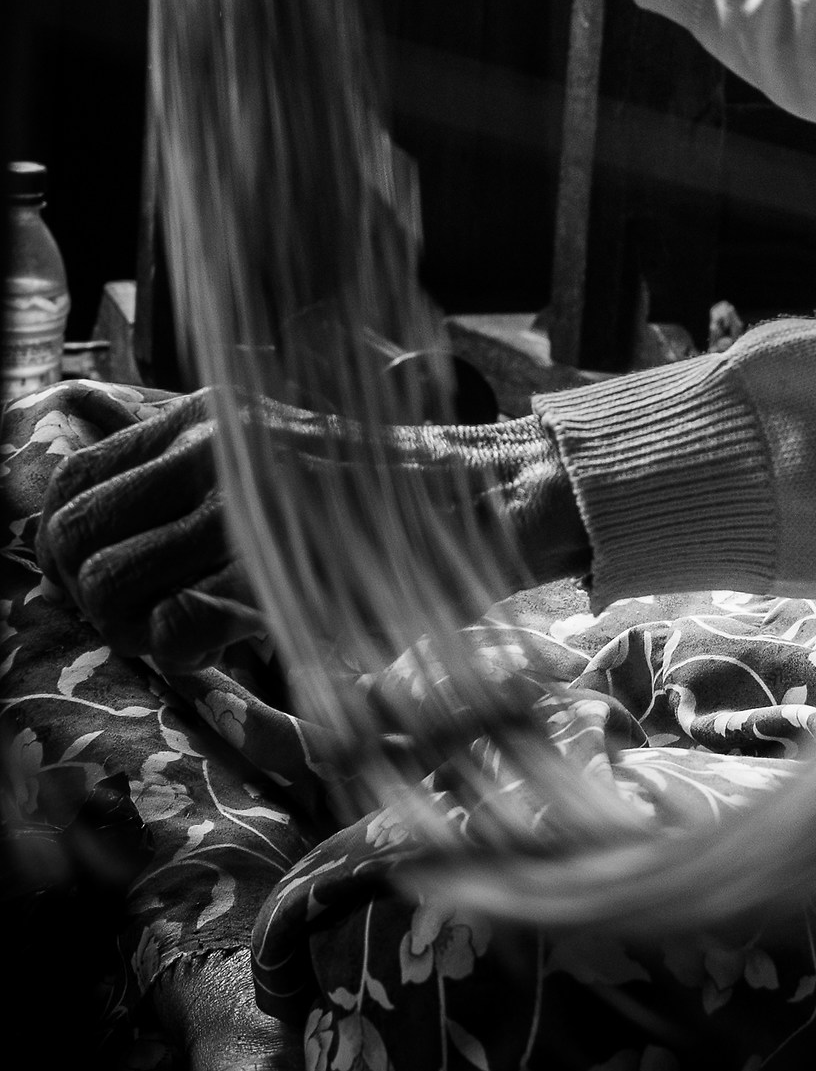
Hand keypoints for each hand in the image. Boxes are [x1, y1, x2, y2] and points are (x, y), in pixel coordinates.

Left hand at [38, 390, 590, 670]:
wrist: (494, 493)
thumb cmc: (388, 489)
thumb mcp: (279, 451)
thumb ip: (191, 466)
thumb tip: (87, 479)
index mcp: (207, 418)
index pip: (68, 479)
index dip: (65, 544)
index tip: (110, 580)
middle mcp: (212, 447)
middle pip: (70, 534)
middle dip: (89, 593)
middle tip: (145, 618)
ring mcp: (243, 503)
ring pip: (106, 582)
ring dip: (132, 628)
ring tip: (188, 636)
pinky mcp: (277, 563)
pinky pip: (171, 626)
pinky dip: (184, 653)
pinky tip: (226, 647)